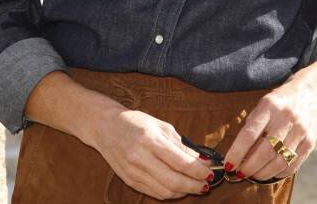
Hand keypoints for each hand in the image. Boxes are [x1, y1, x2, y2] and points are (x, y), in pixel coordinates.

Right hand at [93, 108, 212, 199]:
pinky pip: (155, 193)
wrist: (105, 127)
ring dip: (185, 191)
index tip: (211, 171)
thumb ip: (181, 145)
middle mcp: (140, 158)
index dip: (198, 170)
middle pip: (174, 181)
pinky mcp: (130, 181)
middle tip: (207, 183)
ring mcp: (134, 172)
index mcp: (150, 140)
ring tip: (196, 185)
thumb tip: (202, 159)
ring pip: (166, 191)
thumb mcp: (160, 126)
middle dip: (195, 185)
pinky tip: (179, 187)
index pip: (180, 162)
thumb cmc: (135, 122)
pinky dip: (171, 193)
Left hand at [224, 60, 316, 180]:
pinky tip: (270, 173)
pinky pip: (292, 165)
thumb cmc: (280, 101)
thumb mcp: (263, 104)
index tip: (228, 164)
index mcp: (269, 106)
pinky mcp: (310, 142)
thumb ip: (252, 125)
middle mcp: (285, 118)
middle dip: (249, 166)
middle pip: (264, 151)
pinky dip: (278, 174)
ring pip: (278, 161)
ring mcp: (299, 131)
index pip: (249, 134)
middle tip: (240, 172)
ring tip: (253, 175)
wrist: (310, 92)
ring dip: (262, 173)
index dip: (237, 152)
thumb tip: (240, 153)